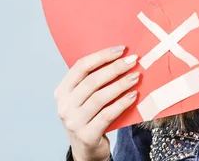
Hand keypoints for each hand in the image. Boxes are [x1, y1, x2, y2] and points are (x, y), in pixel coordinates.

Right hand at [54, 46, 139, 160]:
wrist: (87, 149)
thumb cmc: (90, 116)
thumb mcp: (85, 98)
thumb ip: (95, 80)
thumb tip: (121, 57)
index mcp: (62, 91)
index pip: (81, 66)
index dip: (102, 55)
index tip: (121, 49)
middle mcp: (64, 106)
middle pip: (92, 81)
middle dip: (115, 68)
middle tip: (133, 61)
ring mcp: (74, 122)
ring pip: (100, 97)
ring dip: (121, 84)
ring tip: (136, 76)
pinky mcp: (87, 135)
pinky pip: (107, 114)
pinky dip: (122, 103)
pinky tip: (134, 95)